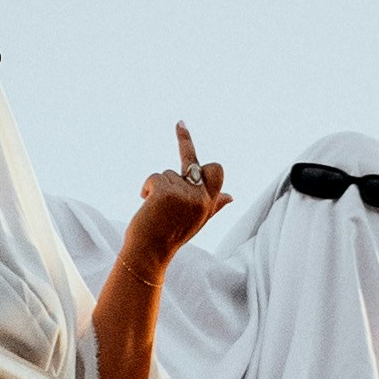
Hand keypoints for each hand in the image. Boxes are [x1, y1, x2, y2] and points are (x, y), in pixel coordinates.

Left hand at [134, 123, 227, 254]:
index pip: (216, 172)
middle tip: (181, 123)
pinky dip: (146, 189)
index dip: (205, 157)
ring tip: (154, 210)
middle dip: (186, 140)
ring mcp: (185, 194)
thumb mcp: (196, 220)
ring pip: (167, 173)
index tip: (188, 130)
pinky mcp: (167, 192)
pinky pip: (154, 178)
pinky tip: (147, 205)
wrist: (148, 256)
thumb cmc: (169, 237)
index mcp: (208, 203)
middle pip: (194, 160)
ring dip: (157, 187)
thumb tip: (232, 196)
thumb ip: (213, 205)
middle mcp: (200, 198)